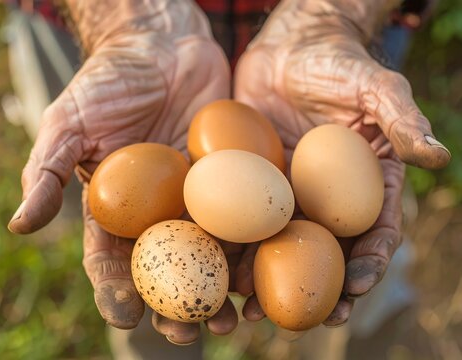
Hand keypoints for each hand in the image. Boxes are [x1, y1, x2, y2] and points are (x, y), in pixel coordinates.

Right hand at [7, 0, 255, 343]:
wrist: (161, 45)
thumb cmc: (109, 81)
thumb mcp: (69, 122)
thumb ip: (47, 172)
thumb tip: (20, 225)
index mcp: (119, 208)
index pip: (114, 259)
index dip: (117, 290)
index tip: (128, 316)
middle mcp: (162, 210)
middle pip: (171, 269)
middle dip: (180, 305)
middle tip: (193, 332)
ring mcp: (203, 196)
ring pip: (213, 252)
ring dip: (223, 288)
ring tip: (234, 317)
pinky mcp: (236, 176)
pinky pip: (247, 212)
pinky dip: (255, 241)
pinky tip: (265, 264)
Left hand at [234, 0, 449, 325]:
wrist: (292, 47)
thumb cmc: (339, 64)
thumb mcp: (375, 88)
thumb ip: (402, 121)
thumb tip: (437, 157)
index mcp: (361, 184)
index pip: (372, 231)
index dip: (369, 261)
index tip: (357, 287)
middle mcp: (324, 197)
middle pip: (323, 251)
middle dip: (315, 288)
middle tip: (305, 319)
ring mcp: (283, 193)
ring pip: (279, 244)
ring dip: (267, 279)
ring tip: (254, 309)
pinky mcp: (248, 182)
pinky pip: (240, 218)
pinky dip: (233, 245)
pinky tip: (221, 267)